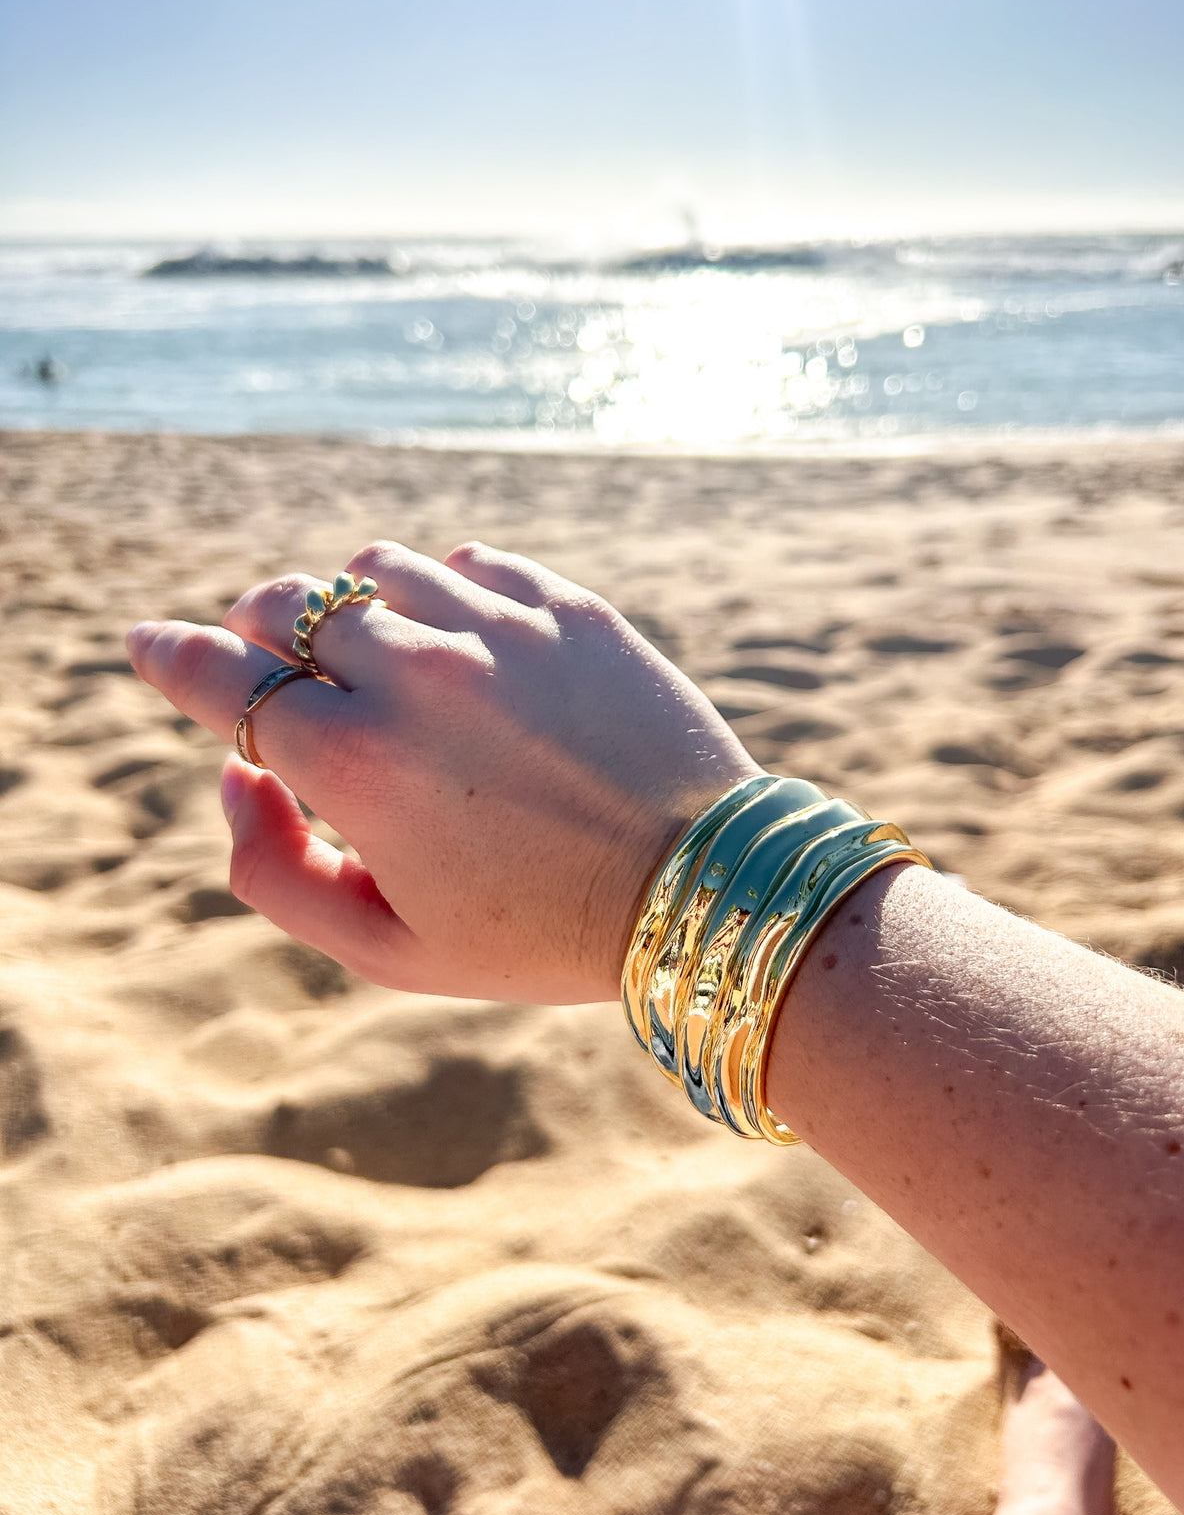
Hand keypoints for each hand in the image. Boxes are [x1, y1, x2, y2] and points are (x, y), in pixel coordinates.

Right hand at [127, 541, 757, 1002]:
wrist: (703, 889)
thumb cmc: (539, 933)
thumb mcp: (389, 950)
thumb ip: (275, 872)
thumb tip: (240, 774)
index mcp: (358, 763)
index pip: (220, 676)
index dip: (169, 656)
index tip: (149, 643)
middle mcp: (418, 675)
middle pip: (282, 604)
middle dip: (255, 632)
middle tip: (278, 671)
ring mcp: (498, 628)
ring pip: (371, 569)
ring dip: (349, 606)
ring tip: (377, 657)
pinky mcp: (568, 605)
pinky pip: (466, 564)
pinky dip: (442, 594)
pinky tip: (464, 644)